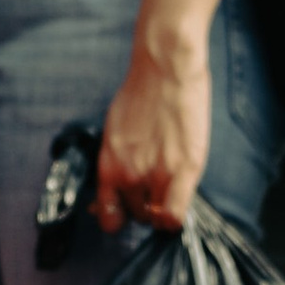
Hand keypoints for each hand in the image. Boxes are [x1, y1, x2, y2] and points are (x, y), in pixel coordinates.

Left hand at [92, 42, 213, 237]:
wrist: (164, 66)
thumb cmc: (142, 93)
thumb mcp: (114, 132)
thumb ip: (113, 165)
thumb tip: (102, 199)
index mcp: (109, 166)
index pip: (108, 218)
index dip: (120, 217)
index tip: (128, 208)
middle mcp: (128, 176)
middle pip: (137, 216)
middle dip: (147, 205)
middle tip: (157, 183)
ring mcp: (155, 175)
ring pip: (157, 218)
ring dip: (164, 206)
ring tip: (171, 180)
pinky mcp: (183, 170)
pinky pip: (175, 217)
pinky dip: (176, 218)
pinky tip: (179, 200)